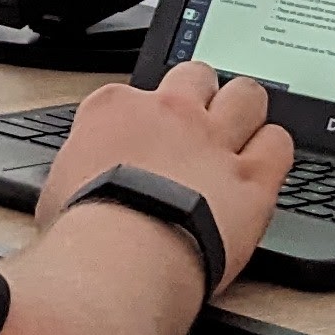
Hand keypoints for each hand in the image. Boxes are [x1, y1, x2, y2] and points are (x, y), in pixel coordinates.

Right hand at [36, 62, 293, 294]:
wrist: (123, 260)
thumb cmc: (85, 233)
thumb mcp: (56, 190)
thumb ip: (76, 171)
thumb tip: (73, 186)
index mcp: (116, 109)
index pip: (135, 91)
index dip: (143, 115)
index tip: (144, 137)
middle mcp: (170, 112)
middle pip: (197, 74)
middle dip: (201, 94)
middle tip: (198, 124)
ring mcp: (215, 141)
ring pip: (248, 94)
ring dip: (245, 112)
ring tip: (240, 137)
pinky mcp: (252, 178)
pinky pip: (278, 144)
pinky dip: (273, 151)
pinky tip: (263, 166)